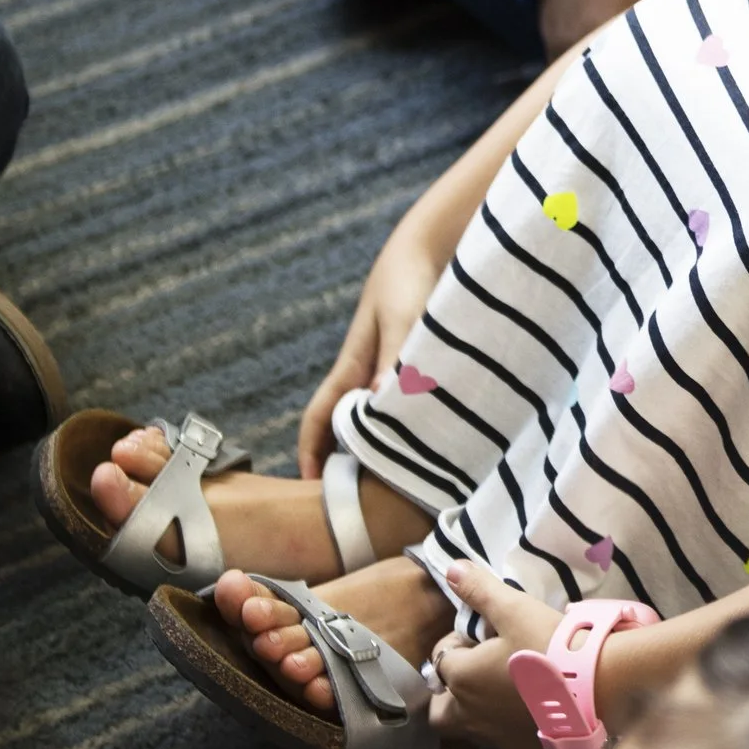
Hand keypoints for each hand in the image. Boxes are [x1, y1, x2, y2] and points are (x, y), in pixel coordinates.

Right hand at [299, 218, 446, 476]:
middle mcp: (369, 371)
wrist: (434, 243)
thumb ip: (397, 354)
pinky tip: (439, 441)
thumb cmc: (411, 277)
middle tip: (363, 504)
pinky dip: (417, 422)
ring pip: (383, 418)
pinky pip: (412, 401)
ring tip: (402, 484)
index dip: (309, 453)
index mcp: (354, 365)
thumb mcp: (404, 316)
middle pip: (348, 426)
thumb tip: (381, 397)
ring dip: (387, 445)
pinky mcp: (420, 360)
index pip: (319, 417)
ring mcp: (393, 367)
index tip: (310, 491)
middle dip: (348, 462)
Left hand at [427, 561, 565, 748]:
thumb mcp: (515, 609)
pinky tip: (531, 707)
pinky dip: (507, 725)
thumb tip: (451, 568)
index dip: (456, 643)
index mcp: (463, 679)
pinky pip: (503, 740)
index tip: (480, 633)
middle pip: (441, 711)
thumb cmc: (549, 643)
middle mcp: (471, 715)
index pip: (441, 660)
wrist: (597, 686)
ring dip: (477, 708)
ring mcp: (497, 738)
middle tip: (477, 670)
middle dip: (449, 692)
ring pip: (471, 727)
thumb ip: (481, 591)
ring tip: (506, 685)